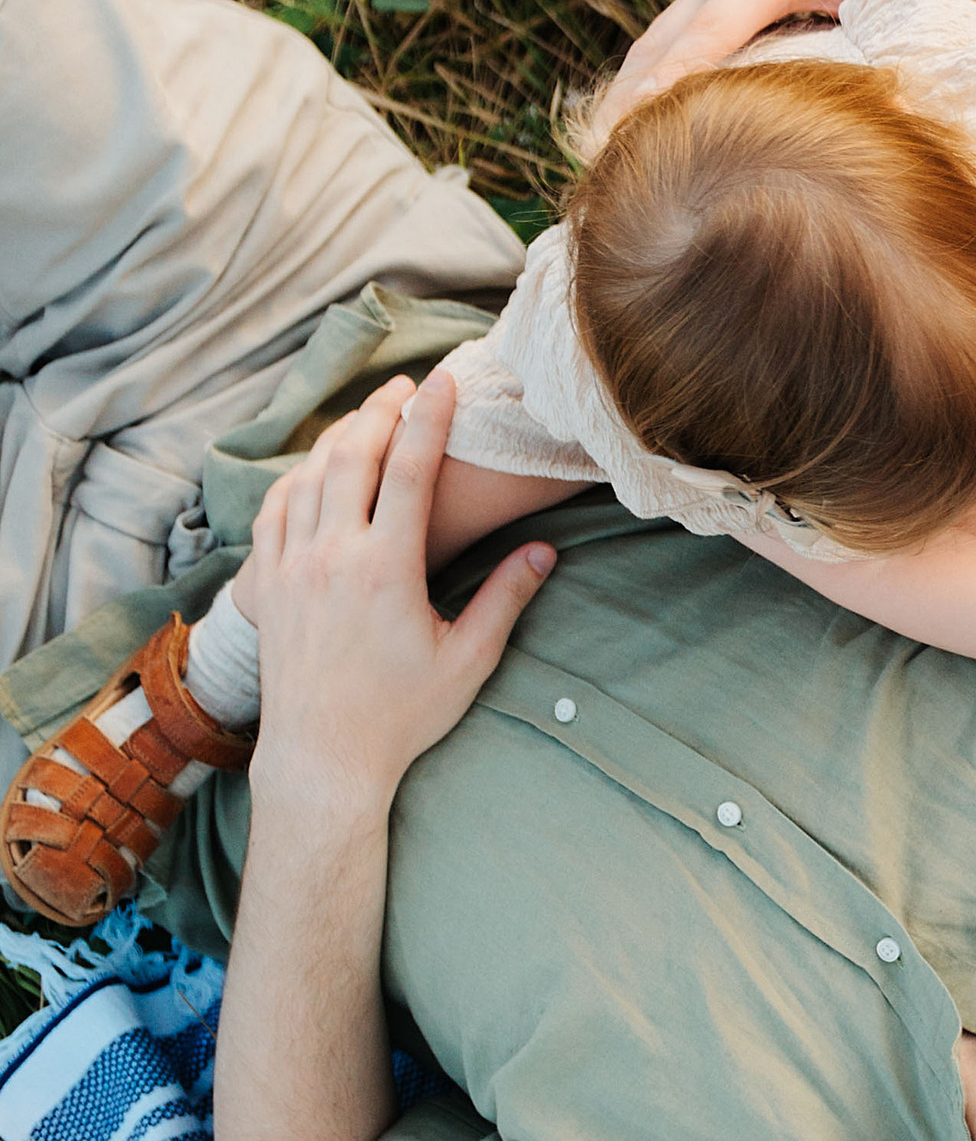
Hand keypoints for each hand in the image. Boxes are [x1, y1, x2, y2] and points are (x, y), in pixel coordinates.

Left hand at [245, 372, 555, 816]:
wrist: (324, 757)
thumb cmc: (401, 716)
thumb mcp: (468, 660)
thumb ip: (506, 599)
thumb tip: (545, 552)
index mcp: (387, 568)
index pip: (409, 469)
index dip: (429, 418)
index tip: (444, 382)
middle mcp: (332, 557)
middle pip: (352, 455)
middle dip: (380, 409)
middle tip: (406, 386)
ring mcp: (291, 568)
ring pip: (308, 476)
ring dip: (339, 438)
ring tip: (366, 419)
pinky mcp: (265, 586)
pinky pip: (274, 511)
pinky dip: (296, 478)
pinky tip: (313, 471)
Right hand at [586, 0, 934, 144]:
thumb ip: (907, 32)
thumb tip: (916, 105)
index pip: (711, 32)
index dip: (677, 78)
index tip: (641, 120)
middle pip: (658, 47)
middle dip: (625, 104)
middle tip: (599, 167)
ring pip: (647, 54)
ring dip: (617, 107)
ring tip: (595, 172)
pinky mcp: (697, 12)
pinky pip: (655, 56)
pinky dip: (632, 98)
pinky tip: (618, 148)